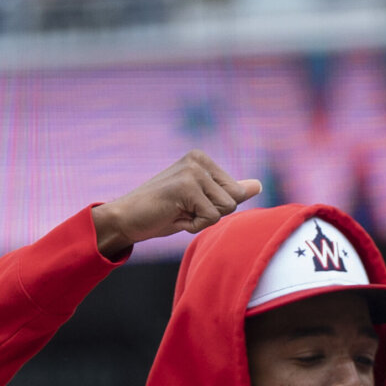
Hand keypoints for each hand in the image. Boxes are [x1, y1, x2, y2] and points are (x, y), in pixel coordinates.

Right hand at [90, 151, 260, 258]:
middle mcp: (199, 160)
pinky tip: (174, 217)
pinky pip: (210, 218)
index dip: (215, 209)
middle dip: (212, 215)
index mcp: (203, 159)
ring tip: (178, 212)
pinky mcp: (186, 185)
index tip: (190, 206)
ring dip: (202, 221)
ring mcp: (192, 171)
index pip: (236, 192)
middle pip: (234, 200)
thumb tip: (258, 185)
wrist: (126, 219)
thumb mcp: (199, 202)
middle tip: (184, 211)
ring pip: (224, 209)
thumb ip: (226, 192)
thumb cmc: (162, 213)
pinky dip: (193, 226)